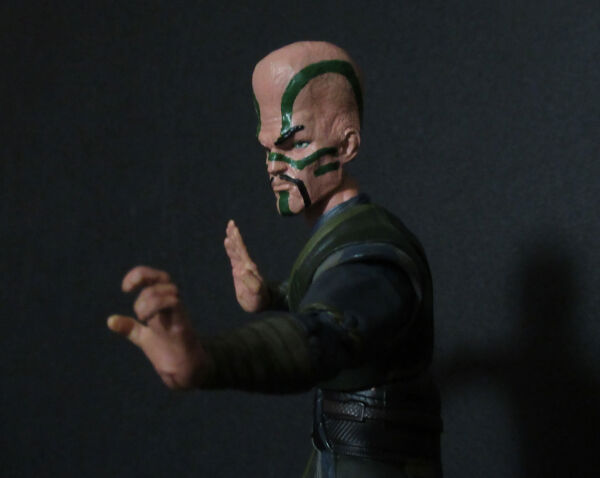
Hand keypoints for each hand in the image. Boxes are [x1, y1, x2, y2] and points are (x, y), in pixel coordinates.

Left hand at [107, 266, 210, 388]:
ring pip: (168, 289)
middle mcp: (173, 304)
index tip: (125, 288)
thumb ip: (129, 328)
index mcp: (163, 303)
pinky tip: (147, 320)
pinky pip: (174, 302)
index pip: (156, 277)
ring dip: (149, 300)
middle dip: (143, 291)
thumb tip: (110, 320)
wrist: (183, 370)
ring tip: (142, 319)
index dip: (140, 275)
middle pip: (163, 278)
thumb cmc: (167, 351)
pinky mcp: (182, 324)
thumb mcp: (143, 337)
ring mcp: (179, 313)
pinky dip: (157, 305)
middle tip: (138, 313)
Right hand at [224, 220, 269, 312]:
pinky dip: (230, 249)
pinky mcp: (238, 271)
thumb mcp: (255, 292)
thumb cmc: (259, 299)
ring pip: (236, 250)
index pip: (242, 250)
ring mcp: (242, 267)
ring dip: (232, 240)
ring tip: (229, 229)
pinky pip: (233, 257)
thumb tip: (240, 270)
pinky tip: (228, 243)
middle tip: (231, 223)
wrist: (261, 303)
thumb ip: (249, 281)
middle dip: (234, 235)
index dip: (238, 241)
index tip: (234, 230)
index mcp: (249, 267)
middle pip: (239, 247)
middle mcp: (246, 264)